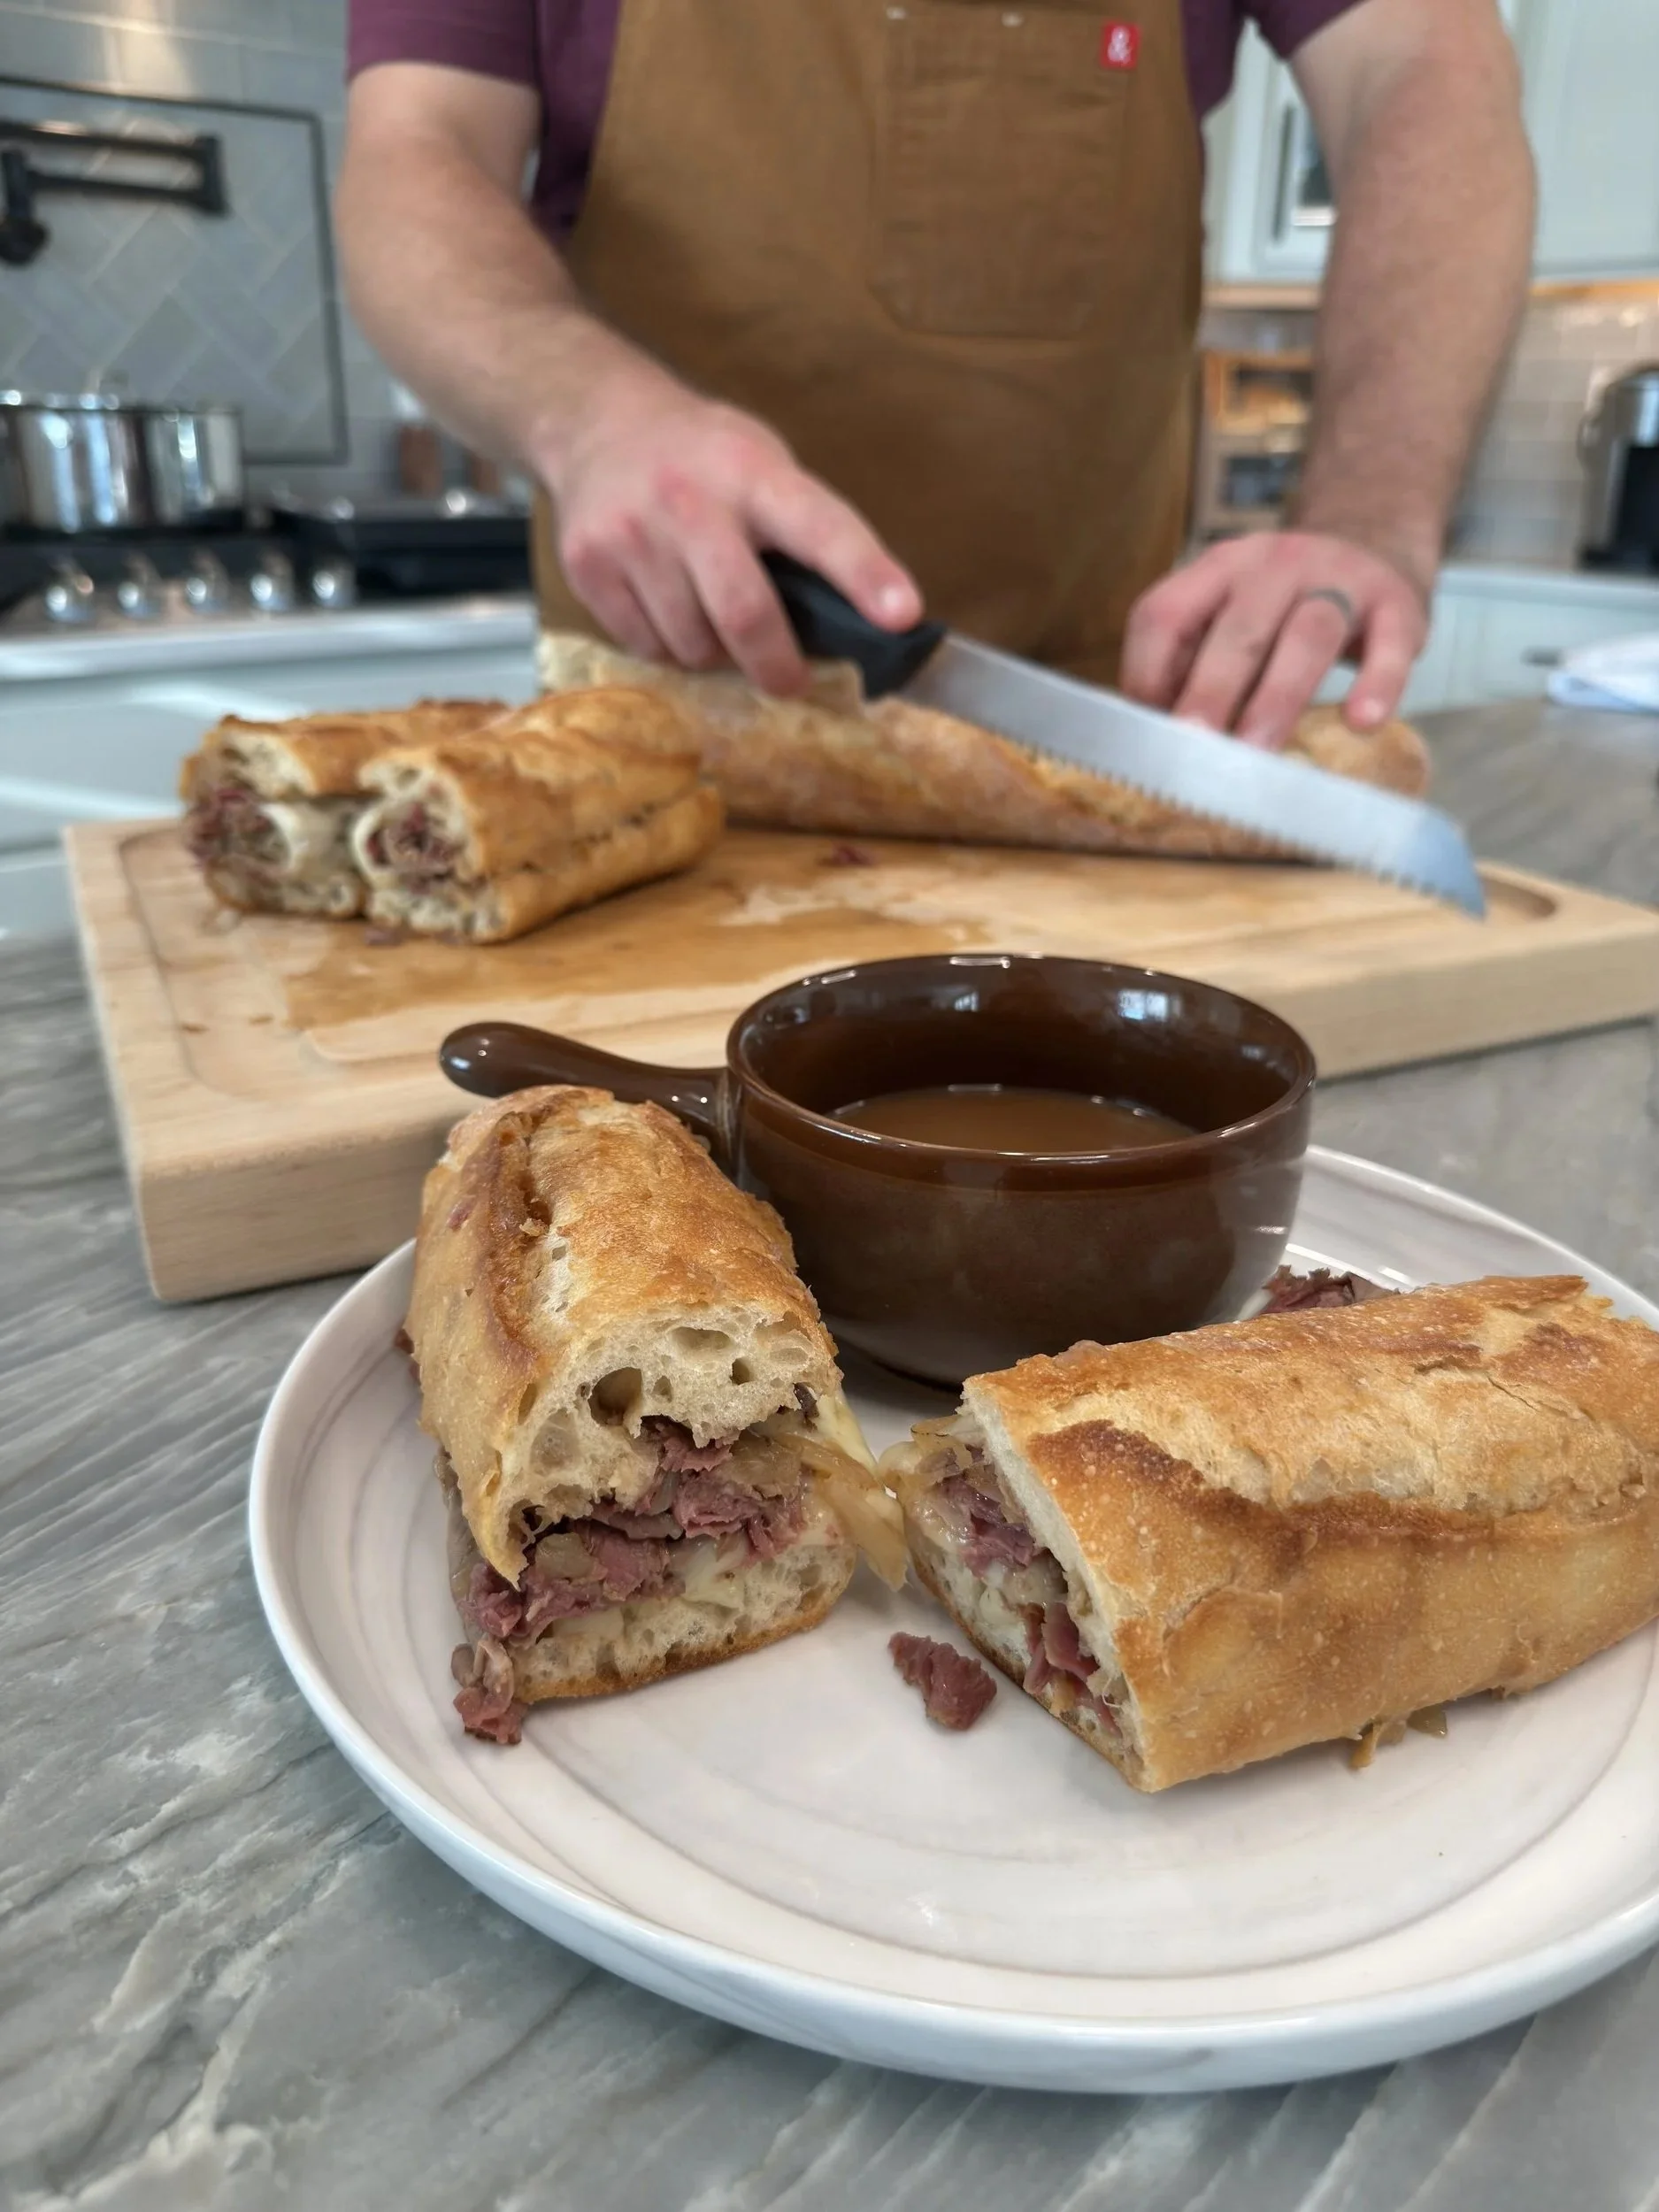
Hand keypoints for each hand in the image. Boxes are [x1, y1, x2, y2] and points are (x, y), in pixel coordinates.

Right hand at [538, 363, 920, 694]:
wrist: (598, 422)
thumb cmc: (705, 457)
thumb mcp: (763, 465)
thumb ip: (801, 532)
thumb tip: (853, 625)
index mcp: (753, 472)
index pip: (821, 527)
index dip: (866, 573)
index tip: (903, 615)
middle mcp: (689, 501)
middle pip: (744, 614)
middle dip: (776, 665)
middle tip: (788, 681)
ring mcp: (632, 534)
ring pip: (691, 645)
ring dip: (714, 654)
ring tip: (710, 618)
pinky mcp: (588, 565)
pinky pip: (645, 646)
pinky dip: (667, 647)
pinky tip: (667, 608)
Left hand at [1119, 530, 1430, 748]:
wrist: (1374, 542)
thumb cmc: (1283, 607)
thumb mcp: (1230, 615)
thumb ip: (1193, 663)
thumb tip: (1159, 743)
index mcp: (1217, 568)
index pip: (1166, 613)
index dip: (1148, 674)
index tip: (1151, 735)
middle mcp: (1273, 564)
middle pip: (1238, 630)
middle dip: (1210, 692)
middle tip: (1193, 748)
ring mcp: (1340, 579)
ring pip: (1308, 635)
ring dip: (1278, 698)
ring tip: (1258, 752)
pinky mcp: (1397, 606)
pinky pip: (1389, 645)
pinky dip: (1377, 683)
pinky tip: (1361, 722)